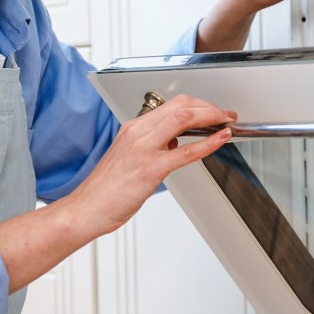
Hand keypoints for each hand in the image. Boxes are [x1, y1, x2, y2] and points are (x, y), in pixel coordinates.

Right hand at [66, 94, 234, 233]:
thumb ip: (152, 146)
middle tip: (224, 114)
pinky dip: (209, 142)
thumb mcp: (130, 157)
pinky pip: (186, 151)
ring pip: (184, 118)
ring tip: (226, 122)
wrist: (87, 209)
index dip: (197, 104)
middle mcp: (137, 132)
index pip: (171, 104)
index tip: (211, 110)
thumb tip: (175, 141)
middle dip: (208, 107)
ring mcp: (143, 149)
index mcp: (133, 128)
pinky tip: (221, 139)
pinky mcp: (150, 168)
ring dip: (211, 117)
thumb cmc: (107, 189)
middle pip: (181, 105)